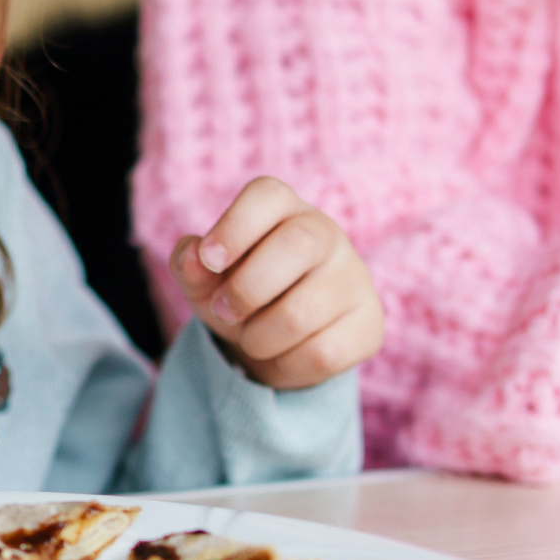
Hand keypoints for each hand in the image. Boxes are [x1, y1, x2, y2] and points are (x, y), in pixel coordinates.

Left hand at [167, 177, 383, 388]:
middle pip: (296, 245)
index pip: (269, 195)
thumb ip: (190, 265)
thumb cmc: (237, 292)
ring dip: (258, 337)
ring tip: (251, 338)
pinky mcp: (369, 324)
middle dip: (245, 289)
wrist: (276, 340)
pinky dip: (286, 364)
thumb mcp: (203, 280)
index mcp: (282, 209)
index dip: (235, 226)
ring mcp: (354, 278)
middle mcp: (326, 233)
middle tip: (223, 311)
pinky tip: (282, 355)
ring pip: (302, 312)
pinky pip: (322, 353)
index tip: (210, 259)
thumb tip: (192, 256)